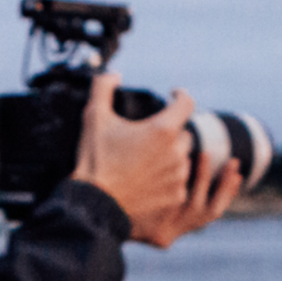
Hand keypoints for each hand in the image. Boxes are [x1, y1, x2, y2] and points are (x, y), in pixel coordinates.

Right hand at [70, 73, 244, 248]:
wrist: (95, 206)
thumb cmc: (96, 162)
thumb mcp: (94, 117)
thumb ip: (103, 88)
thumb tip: (113, 74)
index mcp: (163, 130)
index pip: (187, 103)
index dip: (181, 95)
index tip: (174, 96)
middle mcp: (176, 152)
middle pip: (183, 134)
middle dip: (170, 133)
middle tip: (148, 138)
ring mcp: (178, 176)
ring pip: (182, 159)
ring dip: (169, 157)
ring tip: (145, 162)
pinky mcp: (176, 197)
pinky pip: (178, 182)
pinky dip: (167, 179)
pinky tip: (148, 181)